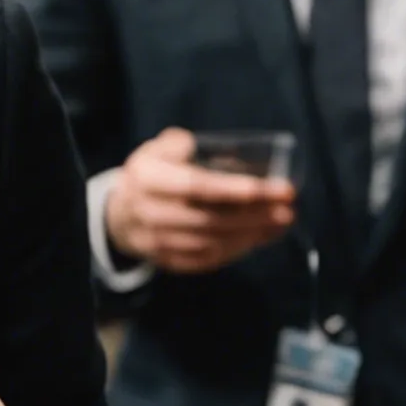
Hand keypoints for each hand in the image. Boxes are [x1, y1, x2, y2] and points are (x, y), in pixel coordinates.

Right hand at [105, 129, 296, 273]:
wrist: (118, 215)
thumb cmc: (149, 175)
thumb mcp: (156, 150)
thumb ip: (182, 145)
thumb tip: (225, 151)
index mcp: (148, 179)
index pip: (196, 187)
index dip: (235, 190)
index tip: (272, 188)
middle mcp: (150, 213)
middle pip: (209, 218)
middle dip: (253, 215)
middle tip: (287, 208)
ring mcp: (156, 242)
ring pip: (211, 242)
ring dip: (250, 234)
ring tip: (280, 222)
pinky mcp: (166, 261)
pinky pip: (206, 260)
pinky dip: (236, 251)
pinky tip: (258, 238)